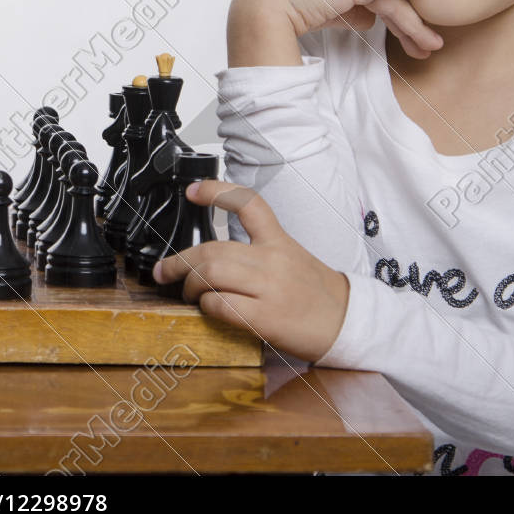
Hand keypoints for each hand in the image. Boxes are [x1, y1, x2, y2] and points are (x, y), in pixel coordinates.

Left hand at [153, 179, 351, 363]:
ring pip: (211, 273)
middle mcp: (273, 260)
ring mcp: (269, 288)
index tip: (193, 191)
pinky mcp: (265, 318)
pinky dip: (206, 306)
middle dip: (179, 261)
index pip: (248, 204)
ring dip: (189, 283)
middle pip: (213, 249)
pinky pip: (221, 304)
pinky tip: (207, 308)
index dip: (217, 192)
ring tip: (187, 292)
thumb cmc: (316, 293)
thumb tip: (211, 258)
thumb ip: (256, 251)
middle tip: (166, 271)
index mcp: (280, 241)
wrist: (346, 323)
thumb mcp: (292, 257)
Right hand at [231, 0, 450, 61]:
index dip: (394, 19)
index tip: (409, 39)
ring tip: (430, 47)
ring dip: (413, 25)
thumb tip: (370, 21)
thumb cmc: (284, 13)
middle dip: (409, 26)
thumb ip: (347, 14)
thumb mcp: (324, 14)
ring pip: (393, 0)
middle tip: (427, 48)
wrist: (267, 8)